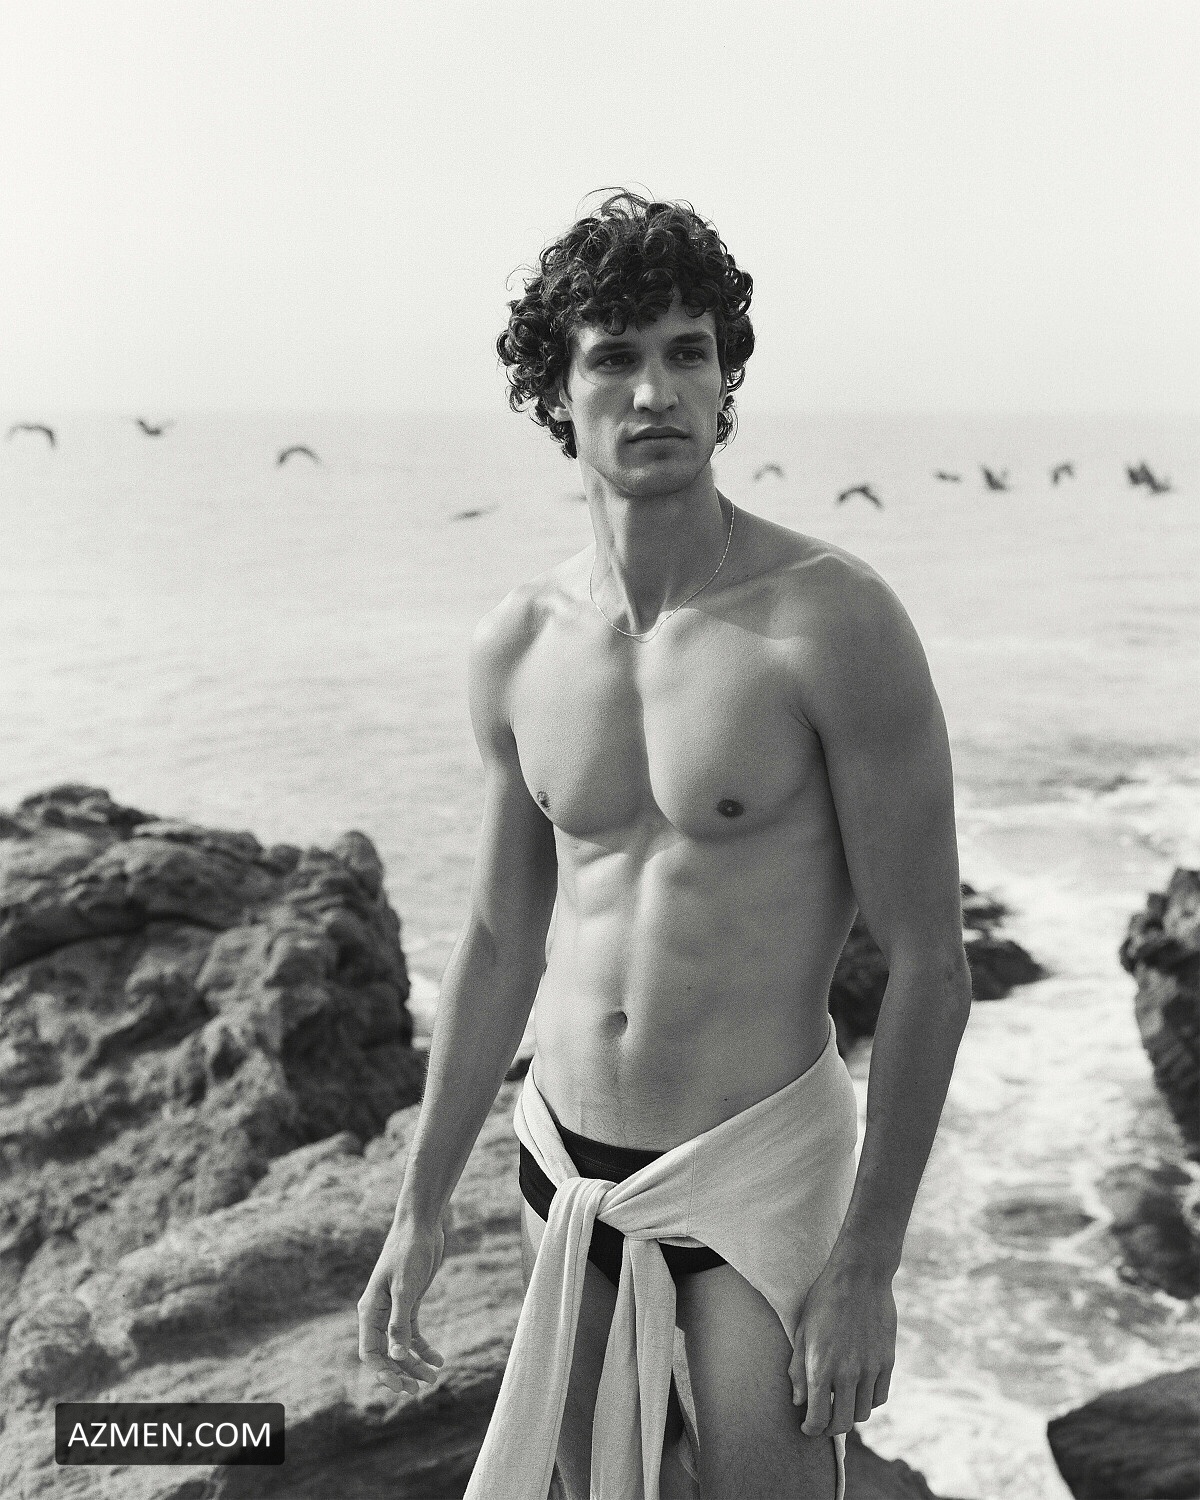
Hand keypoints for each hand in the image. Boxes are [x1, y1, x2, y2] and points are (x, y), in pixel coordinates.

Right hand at [357, 1215, 446, 1395]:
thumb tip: (397, 1356)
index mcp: (370, 1310)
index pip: (370, 1351)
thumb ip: (400, 1322)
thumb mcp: (405, 1288)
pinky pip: (413, 1333)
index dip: (383, 1372)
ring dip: (414, 1363)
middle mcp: (379, 1313)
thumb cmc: (408, 1252)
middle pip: (385, 1353)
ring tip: (433, 1377)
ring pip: (400, 1346)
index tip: (401, 1386)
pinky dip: (423, 1347)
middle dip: (400, 1372)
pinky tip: (438, 1358)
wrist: (421, 1225)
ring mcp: (394, 1308)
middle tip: (418, 1389)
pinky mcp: (409, 1302)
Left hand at [790, 1256, 896, 1437]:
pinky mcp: (888, 1362)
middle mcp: (848, 1374)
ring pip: (864, 1413)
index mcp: (821, 1368)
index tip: (808, 1427)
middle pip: (843, 1423)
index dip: (811, 1429)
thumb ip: (798, 1370)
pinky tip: (859, 1389)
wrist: (859, 1275)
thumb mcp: (802, 1332)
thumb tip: (799, 1401)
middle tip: (824, 1421)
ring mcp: (871, 1369)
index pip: (818, 1419)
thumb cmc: (823, 1300)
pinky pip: (880, 1397)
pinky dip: (869, 1400)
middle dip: (830, 1428)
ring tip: (841, 1401)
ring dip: (851, 1413)